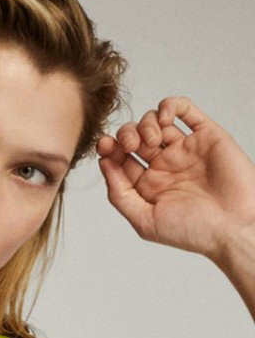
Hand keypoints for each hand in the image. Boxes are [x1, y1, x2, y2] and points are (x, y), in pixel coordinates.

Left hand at [96, 96, 254, 263]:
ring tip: (152, 141)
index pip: (120, 160)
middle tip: (129, 145)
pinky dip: (170, 106)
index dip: (109, 150)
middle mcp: (165, 166)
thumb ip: (121, 195)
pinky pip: (185, 110)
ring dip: (145, 123)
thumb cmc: (193, 231)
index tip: (104, 147)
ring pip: (155, 121)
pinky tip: (164, 118)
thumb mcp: (146, 221)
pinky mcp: (206, 135)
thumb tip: (104, 165)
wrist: (233, 226)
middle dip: (125, 135)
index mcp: (148, 186)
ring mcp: (184, 149)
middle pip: (134, 137)